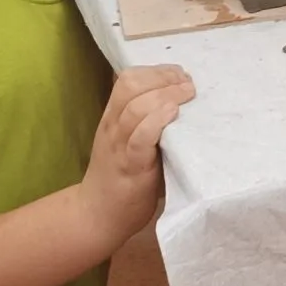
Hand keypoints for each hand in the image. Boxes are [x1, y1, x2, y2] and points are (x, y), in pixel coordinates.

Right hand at [79, 66, 195, 248]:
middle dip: (164, 78)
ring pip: (136, 108)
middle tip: (188, 83)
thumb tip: (180, 101)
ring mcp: (119, 146)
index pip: (127, 79)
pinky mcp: (130, 167)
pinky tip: (173, 115)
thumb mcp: (128, 141)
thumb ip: (145, 122)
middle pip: (131, 85)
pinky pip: (140, 139)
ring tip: (188, 94)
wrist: (97, 215)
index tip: (180, 74)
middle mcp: (113, 126)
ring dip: (166, 95)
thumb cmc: (120, 176)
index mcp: (113, 117)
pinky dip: (156, 122)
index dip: (156, 71)